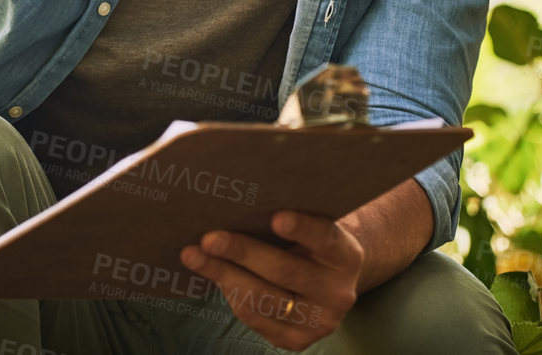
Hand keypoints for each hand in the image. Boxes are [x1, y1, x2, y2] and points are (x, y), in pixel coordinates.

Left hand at [179, 211, 363, 350]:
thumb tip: (240, 201)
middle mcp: (338, 293)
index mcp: (347, 257)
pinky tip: (213, 274)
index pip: (325, 239)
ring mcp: (318, 322)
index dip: (302, 229)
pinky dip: (230, 293)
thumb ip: (290, 218)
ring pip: (263, 298)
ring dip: (223, 275)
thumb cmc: (310, 244)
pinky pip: (254, 316)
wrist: (329, 284)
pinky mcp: (295, 340)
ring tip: (194, 255)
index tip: (275, 217)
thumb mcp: (314, 228)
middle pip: (285, 271)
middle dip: (242, 252)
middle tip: (209, 238)